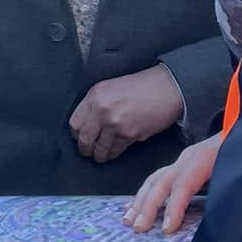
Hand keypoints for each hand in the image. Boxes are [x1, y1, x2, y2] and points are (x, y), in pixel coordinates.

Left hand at [70, 64, 185, 165]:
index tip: (81, 138)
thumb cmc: (142, 86)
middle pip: (84, 140)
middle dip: (86, 149)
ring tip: (102, 155)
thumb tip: (86, 124)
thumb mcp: (111, 87)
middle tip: (88, 151)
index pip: (75, 123)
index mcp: (95, 95)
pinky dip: (114, 153)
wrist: (167, 88)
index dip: (77, 134)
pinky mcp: (129, 134)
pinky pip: (116, 151)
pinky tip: (115, 150)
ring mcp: (115, 123)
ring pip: (100, 149)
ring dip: (100, 155)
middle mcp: (102, 109)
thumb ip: (95, 103)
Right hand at [125, 134, 222, 234]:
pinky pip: (158, 178)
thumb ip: (235, 189)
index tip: (167, 229)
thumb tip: (229, 218)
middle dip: (148, 205)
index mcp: (206, 157)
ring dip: (140, 200)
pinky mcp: (182, 164)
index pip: (185, 184)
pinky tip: (135, 207)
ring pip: (156, 179)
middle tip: (139, 228)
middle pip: (163, 181)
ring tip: (128, 220)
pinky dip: (144, 193)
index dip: (175, 207)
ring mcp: (183, 159)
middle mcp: (190, 157)